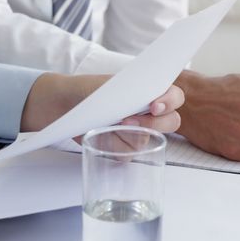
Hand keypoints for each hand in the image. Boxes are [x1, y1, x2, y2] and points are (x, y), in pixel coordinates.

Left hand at [20, 73, 183, 132]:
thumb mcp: (111, 86)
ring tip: (108, 124)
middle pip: (171, 122)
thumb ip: (133, 94)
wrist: (64, 104)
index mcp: (151, 92)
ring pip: (147, 140)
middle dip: (153, 123)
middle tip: (127, 120)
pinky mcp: (124, 148)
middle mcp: (149, 114)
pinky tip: (102, 136)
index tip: (154, 105)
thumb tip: (145, 102)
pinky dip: (114, 146)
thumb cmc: (89, 91)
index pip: (175, 97)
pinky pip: (128, 154)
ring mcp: (138, 133)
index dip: (170, 101)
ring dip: (127, 133)